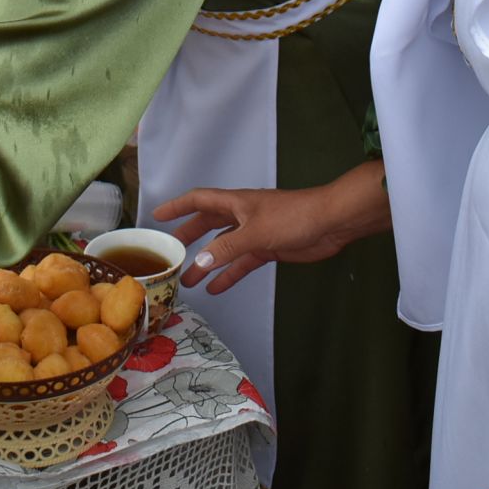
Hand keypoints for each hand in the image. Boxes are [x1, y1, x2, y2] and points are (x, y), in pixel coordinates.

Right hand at [152, 160, 390, 294]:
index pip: (199, 200)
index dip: (178, 206)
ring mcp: (255, 232)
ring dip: (208, 262)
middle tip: (169, 252)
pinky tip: (217, 288)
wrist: (330, 223)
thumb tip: (199, 262)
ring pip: (224, 247)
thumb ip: (226, 249)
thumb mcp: (255, 232)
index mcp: (235, 203)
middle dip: (189, 236)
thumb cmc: (292, 218)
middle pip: (208, 224)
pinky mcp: (268, 248)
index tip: (158, 216)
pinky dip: (229, 274)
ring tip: (189, 280)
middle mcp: (242, 216)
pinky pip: (241, 262)